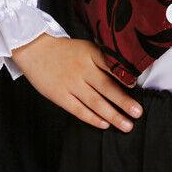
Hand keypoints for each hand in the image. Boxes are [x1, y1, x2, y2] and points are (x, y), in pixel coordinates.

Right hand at [11, 35, 142, 130]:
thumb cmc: (65, 50)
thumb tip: (127, 74)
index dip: (124, 77)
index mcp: (90, 54)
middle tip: (138, 113)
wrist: (34, 49)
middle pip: (106, 87)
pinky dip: (92, 118)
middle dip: (124, 102)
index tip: (136, 87)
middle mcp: (82, 69)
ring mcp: (70, 83)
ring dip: (112, 115)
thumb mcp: (86, 47)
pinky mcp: (59, 95)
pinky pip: (78, 109)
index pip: (110, 66)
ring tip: (127, 125)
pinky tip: (104, 124)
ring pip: (95, 102)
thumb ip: (103, 59)